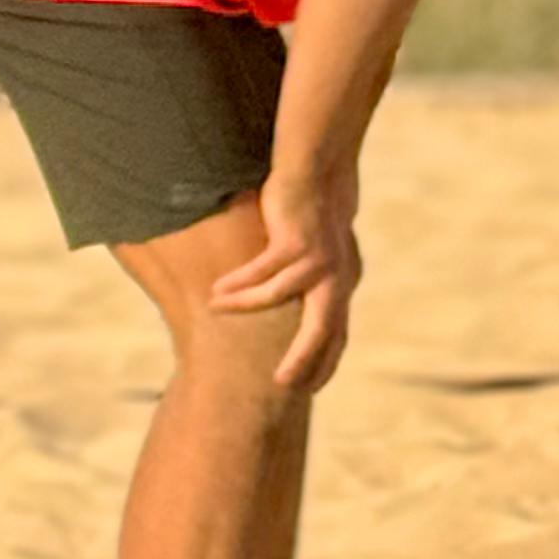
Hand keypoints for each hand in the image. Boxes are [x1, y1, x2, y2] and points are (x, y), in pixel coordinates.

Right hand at [210, 168, 361, 393]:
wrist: (322, 169)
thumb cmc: (319, 207)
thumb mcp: (326, 248)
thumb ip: (319, 276)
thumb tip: (304, 303)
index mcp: (344, 282)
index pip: (338, 334)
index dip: (325, 363)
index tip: (307, 389)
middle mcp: (337, 276)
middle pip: (320, 331)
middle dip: (301, 359)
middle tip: (280, 383)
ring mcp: (317, 260)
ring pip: (274, 296)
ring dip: (243, 305)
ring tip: (214, 307)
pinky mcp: (295, 242)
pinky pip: (260, 271)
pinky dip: (237, 283)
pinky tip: (217, 289)